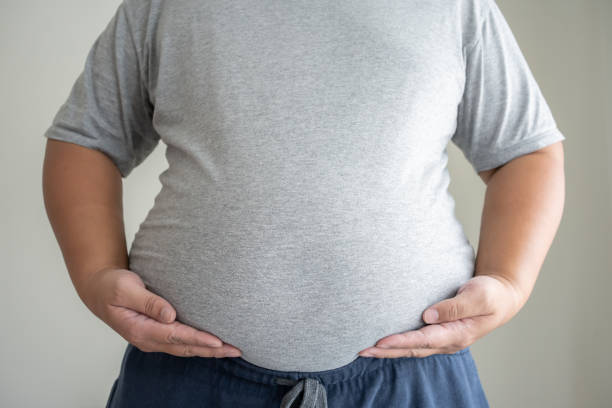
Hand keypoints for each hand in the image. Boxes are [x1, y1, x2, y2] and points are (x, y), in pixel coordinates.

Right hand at [80, 267, 242, 357]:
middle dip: (211, 350)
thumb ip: (148, 301)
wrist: (98, 290)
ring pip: (185, 348)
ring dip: (208, 350)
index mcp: (139, 329)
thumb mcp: (125, 288)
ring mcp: (152, 339)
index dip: (197, 339)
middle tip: (236, 350)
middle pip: (185, 347)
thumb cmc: (111, 286)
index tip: (218, 341)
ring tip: (232, 350)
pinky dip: (199, 344)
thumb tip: (170, 315)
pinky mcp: (157, 334)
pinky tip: (214, 344)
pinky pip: (182, 343)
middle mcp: (148, 339)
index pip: (175, 336)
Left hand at [357, 274, 522, 357]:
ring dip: (389, 351)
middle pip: (413, 349)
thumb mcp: (478, 296)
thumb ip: (454, 306)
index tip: (380, 342)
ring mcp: (444, 339)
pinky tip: (385, 344)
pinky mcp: (440, 333)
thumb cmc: (491, 294)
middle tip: (362, 350)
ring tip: (366, 350)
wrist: (503, 296)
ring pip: (412, 348)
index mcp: (458, 334)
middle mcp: (448, 341)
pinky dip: (399, 345)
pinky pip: (416, 343)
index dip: (401, 341)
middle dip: (387, 351)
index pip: (423, 340)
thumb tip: (428, 315)